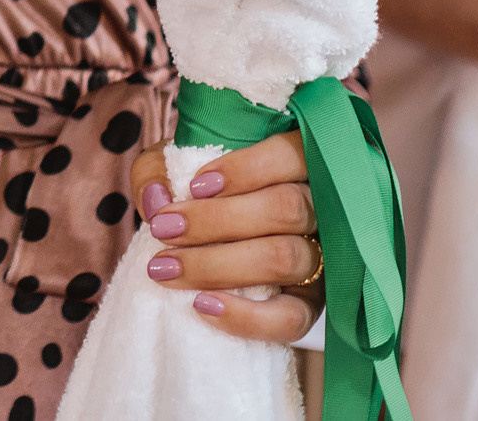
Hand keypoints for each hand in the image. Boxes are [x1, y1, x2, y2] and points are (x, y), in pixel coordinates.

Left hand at [130, 132, 322, 342]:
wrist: (204, 237)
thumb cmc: (194, 193)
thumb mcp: (170, 168)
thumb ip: (156, 171)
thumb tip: (157, 200)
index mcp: (297, 165)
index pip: (291, 156)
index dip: (245, 170)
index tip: (193, 186)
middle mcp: (321, 209)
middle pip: (286, 208)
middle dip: (216, 221)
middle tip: (163, 229)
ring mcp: (321, 259)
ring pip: (286, 259)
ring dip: (218, 265)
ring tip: (165, 268)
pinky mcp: (310, 305)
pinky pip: (292, 319)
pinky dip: (247, 317)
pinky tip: (202, 305)